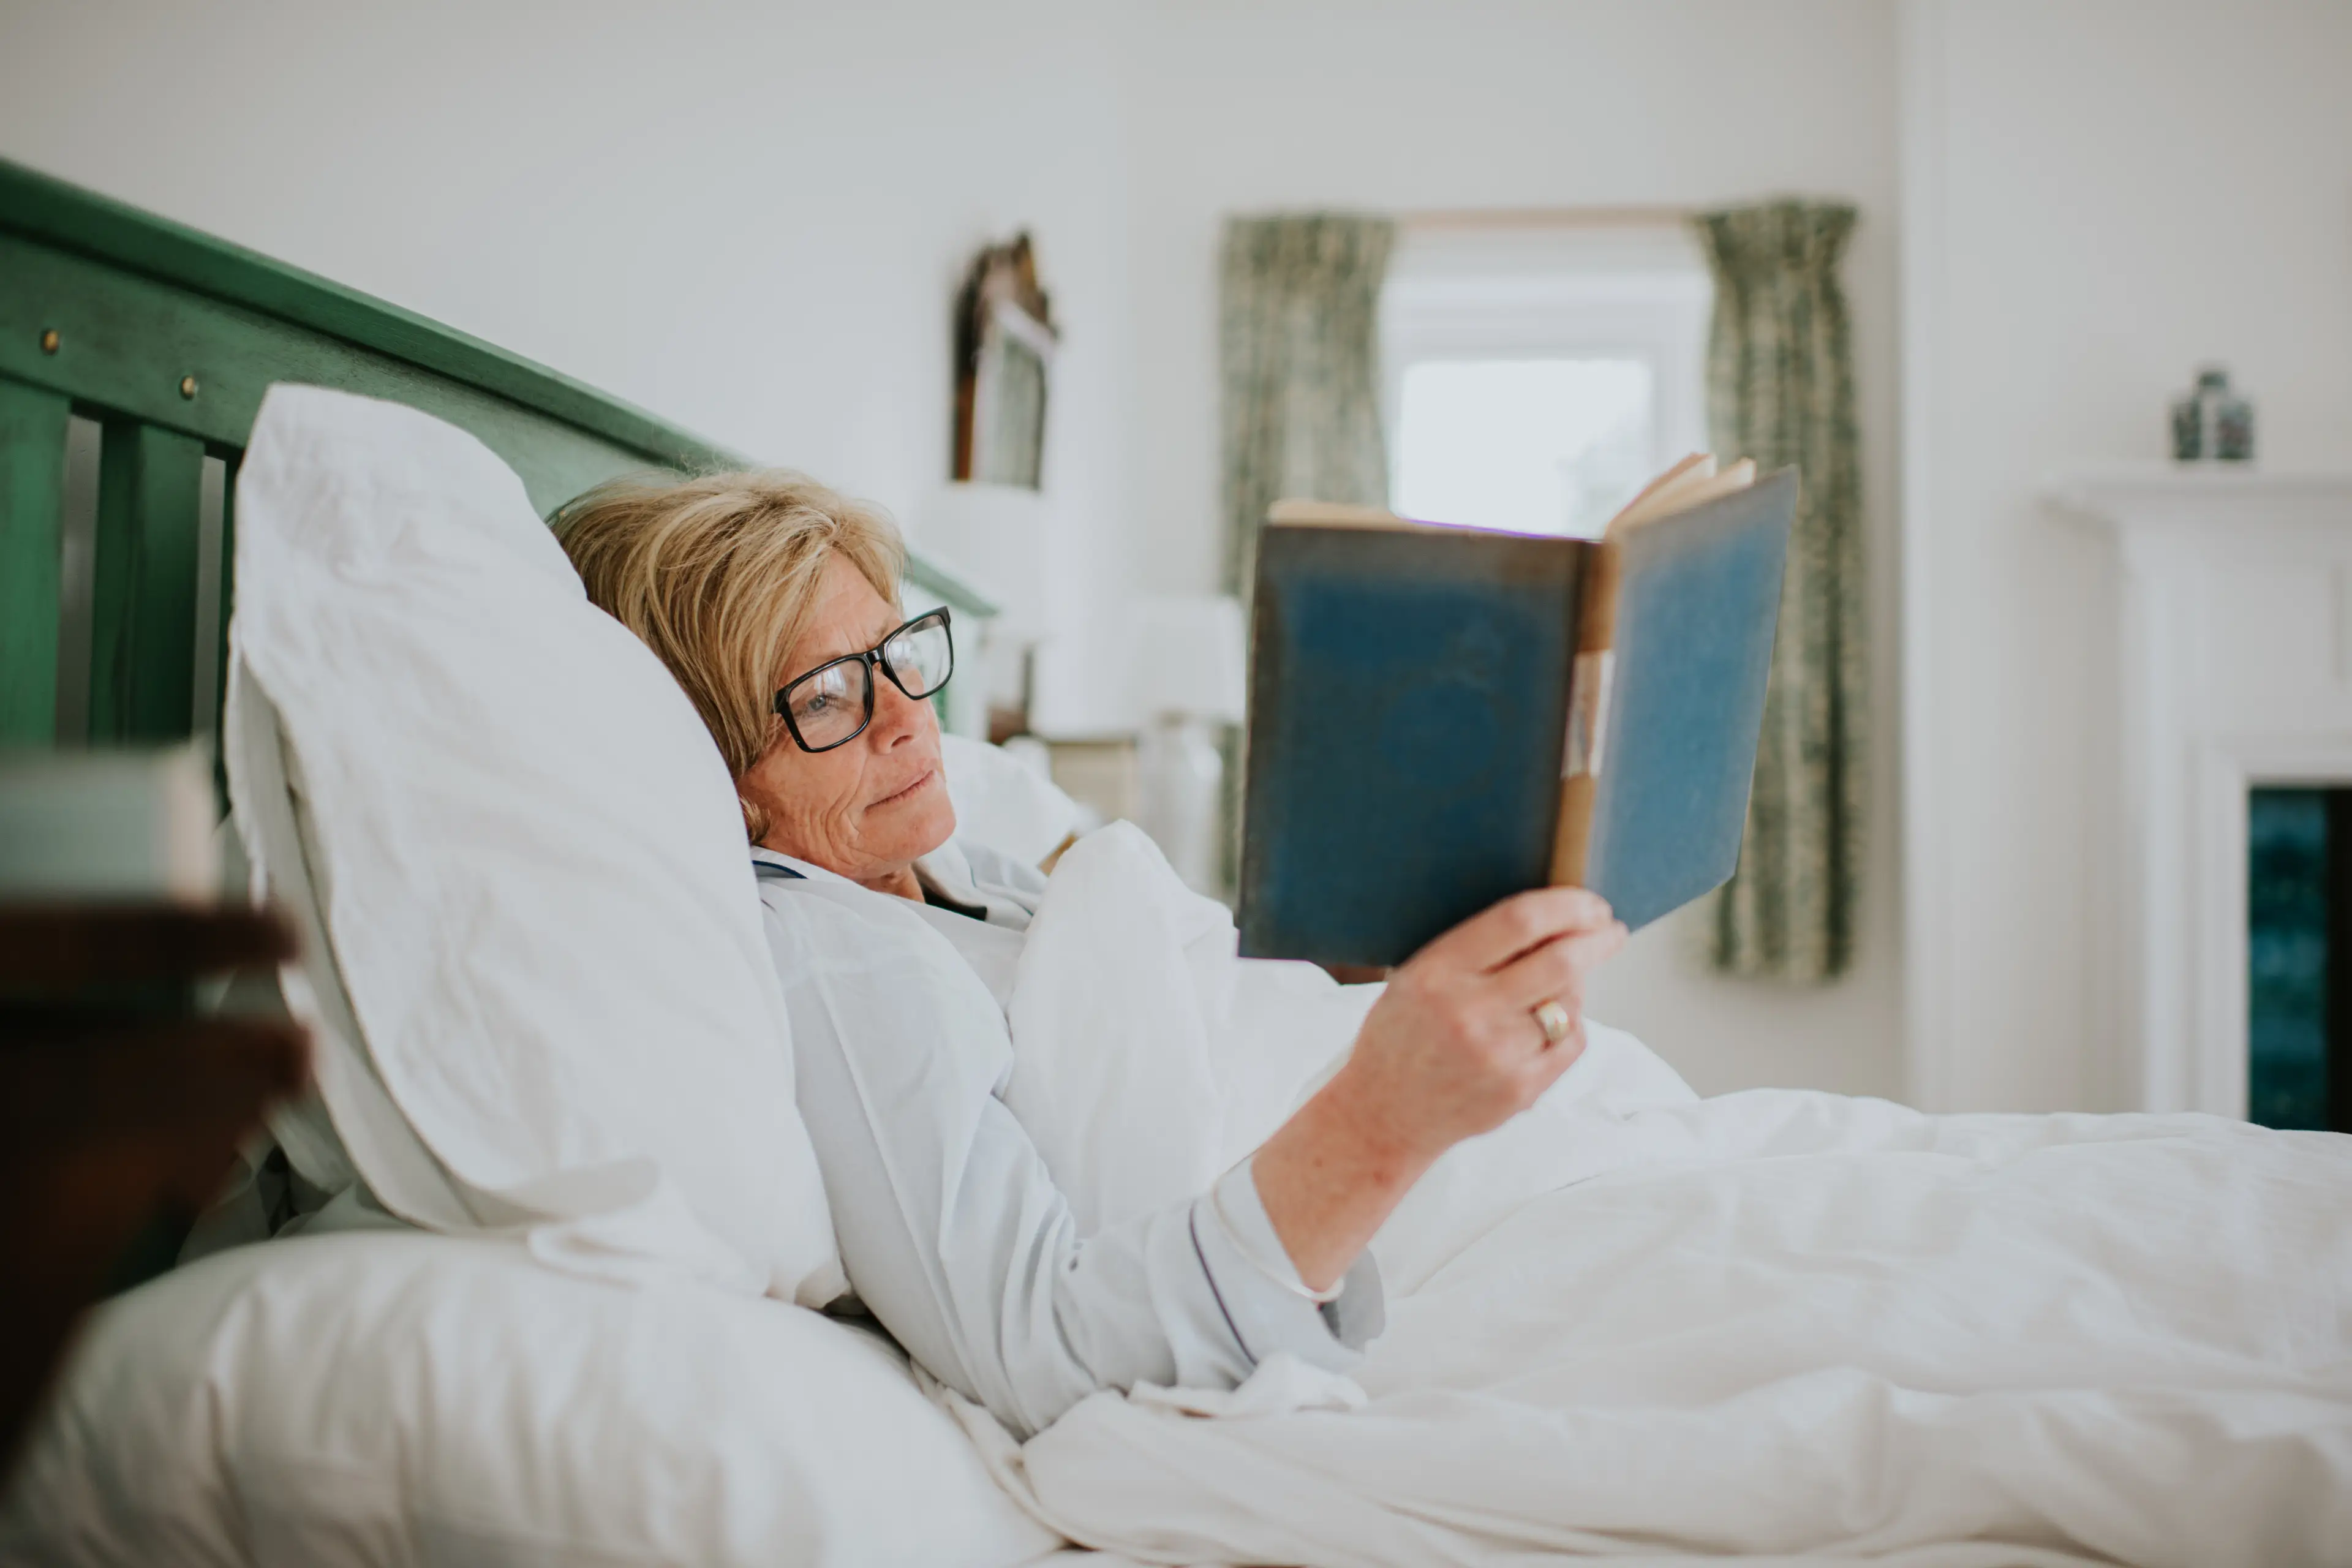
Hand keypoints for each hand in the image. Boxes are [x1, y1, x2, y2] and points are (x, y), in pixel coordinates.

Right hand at [1331, 888, 1627, 1166]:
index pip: (1518, 921)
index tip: (1590, 903)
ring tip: (1550, 990)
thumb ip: (1473, 950)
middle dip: (1597, 939)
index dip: (1566, 905)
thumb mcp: (1415, 978)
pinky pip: (1571, 1042)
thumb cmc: (1401, 1037)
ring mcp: (1497, 1054)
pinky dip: (1569, 1026)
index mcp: (1436, 972)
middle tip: (1611, 930)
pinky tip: (1546, 1027)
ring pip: (1569, 1003)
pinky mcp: (1520, 1089)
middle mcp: (1468, 1011)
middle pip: (1560, 961)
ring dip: (1574, 986)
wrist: (1383, 1115)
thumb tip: (1550, 920)